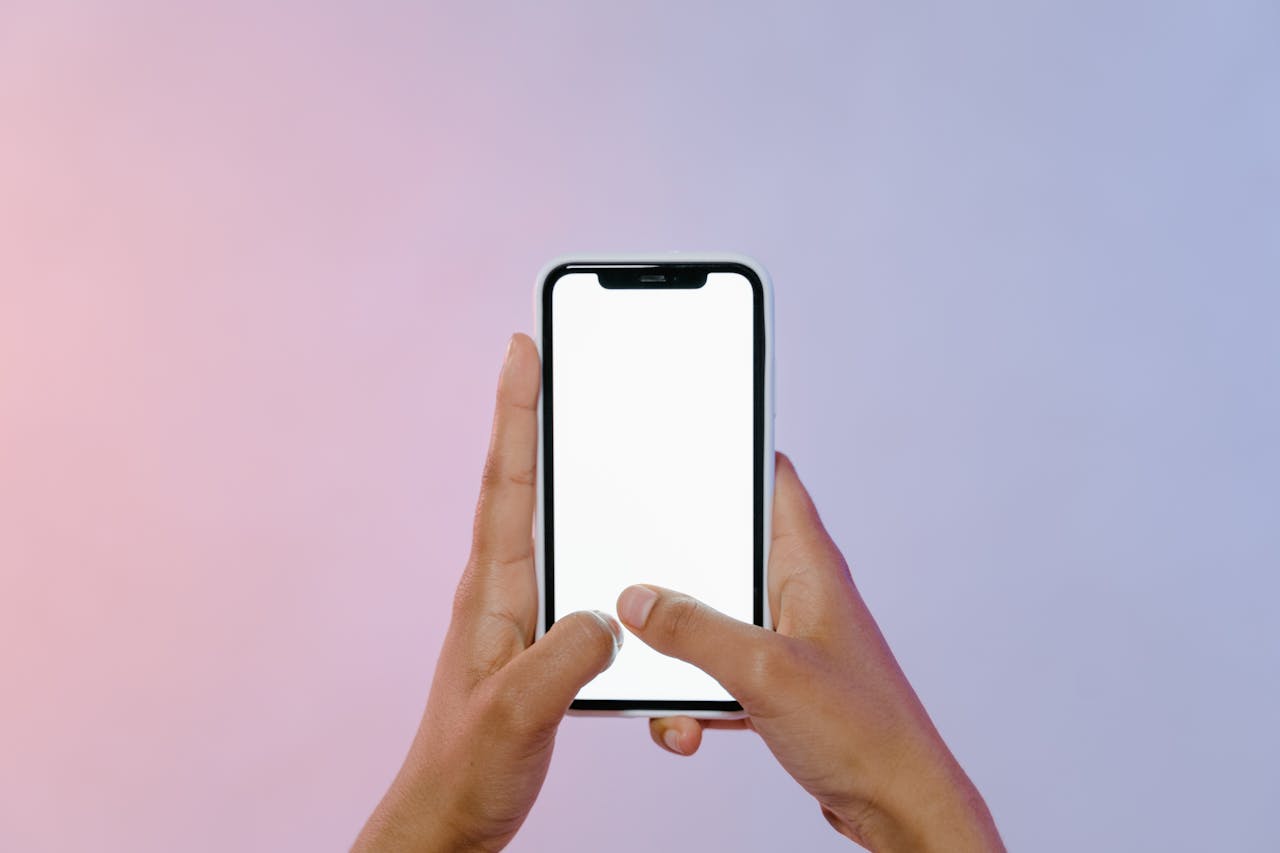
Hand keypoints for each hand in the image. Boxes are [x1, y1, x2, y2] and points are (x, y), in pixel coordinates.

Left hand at [355, 333, 622, 851]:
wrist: (451, 816)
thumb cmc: (467, 768)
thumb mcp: (517, 715)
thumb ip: (562, 662)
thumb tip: (608, 613)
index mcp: (494, 591)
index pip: (507, 482)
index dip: (516, 411)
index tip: (523, 349)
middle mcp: (503, 587)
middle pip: (523, 480)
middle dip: (533, 413)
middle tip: (549, 357)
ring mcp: (519, 609)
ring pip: (544, 517)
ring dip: (554, 462)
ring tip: (577, 418)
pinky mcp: (538, 636)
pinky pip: (565, 563)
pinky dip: (583, 527)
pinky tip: (606, 529)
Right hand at [619, 454, 1004, 851]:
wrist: (899, 809)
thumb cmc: (864, 734)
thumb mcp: (763, 671)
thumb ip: (694, 631)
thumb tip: (637, 599)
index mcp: (808, 565)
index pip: (773, 480)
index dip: (731, 456)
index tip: (678, 451)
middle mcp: (797, 592)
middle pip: (722, 556)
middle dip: (676, 576)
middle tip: (637, 586)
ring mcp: (785, 639)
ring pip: (711, 623)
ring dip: (680, 656)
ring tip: (673, 696)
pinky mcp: (776, 683)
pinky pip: (717, 673)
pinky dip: (696, 698)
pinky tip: (692, 727)